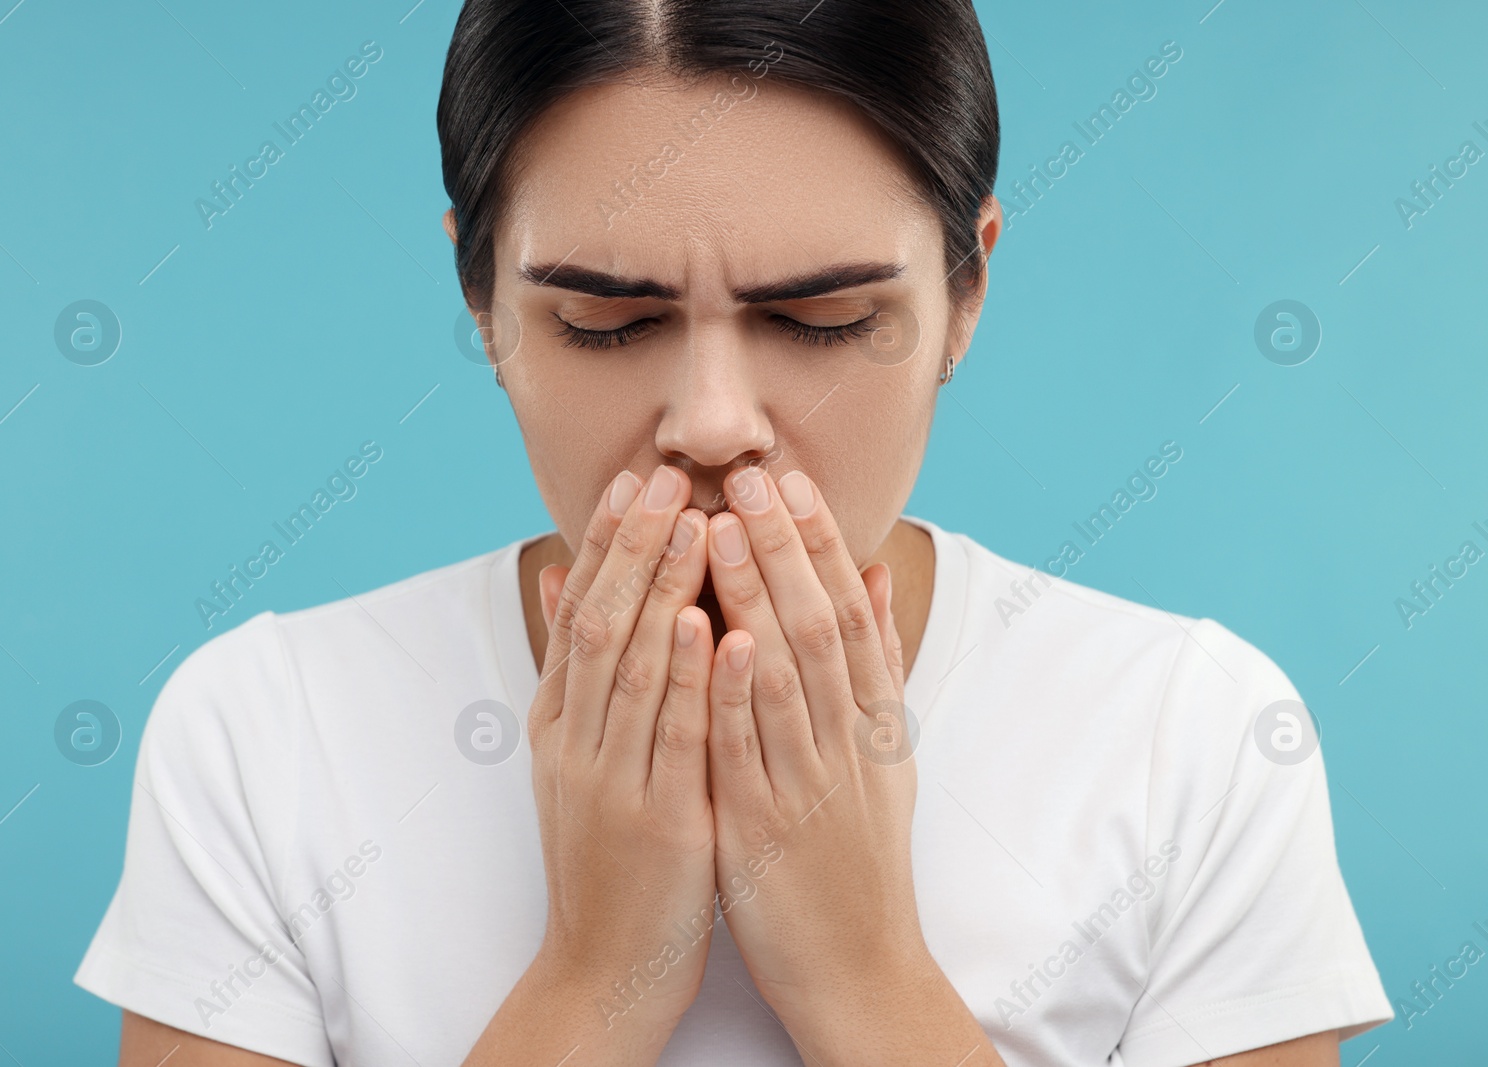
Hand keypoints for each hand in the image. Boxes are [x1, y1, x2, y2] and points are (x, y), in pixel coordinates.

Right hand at [525, 464, 717, 1046]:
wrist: (602, 965)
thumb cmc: (606, 853)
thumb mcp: (573, 756)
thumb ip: (573, 670)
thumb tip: (563, 577)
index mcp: (563, 724)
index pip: (582, 613)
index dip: (609, 544)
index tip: (636, 480)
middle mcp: (579, 742)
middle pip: (603, 624)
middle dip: (636, 546)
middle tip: (665, 477)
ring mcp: (614, 781)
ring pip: (636, 669)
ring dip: (666, 591)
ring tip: (695, 523)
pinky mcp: (659, 822)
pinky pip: (676, 738)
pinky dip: (693, 679)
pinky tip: (714, 627)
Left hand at [702, 467, 1000, 1065]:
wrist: (863, 972)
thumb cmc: (861, 861)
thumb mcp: (884, 759)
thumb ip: (876, 669)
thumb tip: (876, 574)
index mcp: (872, 728)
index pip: (850, 616)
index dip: (819, 546)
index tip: (790, 483)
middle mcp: (847, 746)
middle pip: (819, 627)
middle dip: (782, 547)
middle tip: (750, 476)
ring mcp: (809, 785)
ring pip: (785, 675)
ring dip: (754, 597)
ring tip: (721, 527)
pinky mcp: (768, 830)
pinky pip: (751, 752)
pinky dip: (737, 693)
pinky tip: (722, 639)